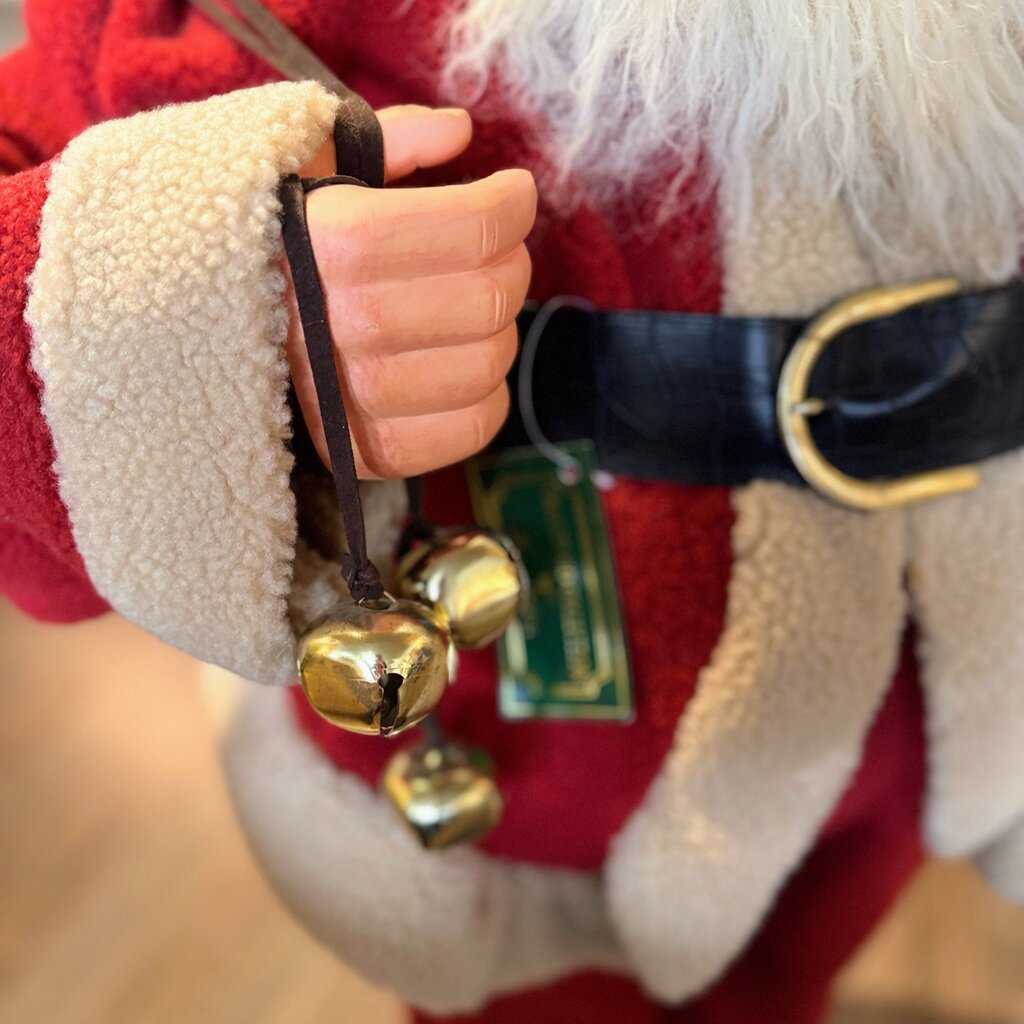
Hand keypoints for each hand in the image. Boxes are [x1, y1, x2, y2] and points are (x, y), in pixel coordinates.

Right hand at [285, 106, 536, 477]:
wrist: (204, 339)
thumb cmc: (276, 246)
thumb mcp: (309, 169)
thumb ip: (388, 142)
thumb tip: (459, 131)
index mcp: (327, 242)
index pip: (470, 230)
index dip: (510, 208)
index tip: (514, 195)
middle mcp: (337, 325)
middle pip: (486, 298)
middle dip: (511, 265)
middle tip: (497, 252)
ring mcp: (349, 399)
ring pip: (485, 364)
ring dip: (501, 331)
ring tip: (475, 309)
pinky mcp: (362, 454)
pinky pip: (468, 429)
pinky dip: (488, 398)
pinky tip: (466, 365)